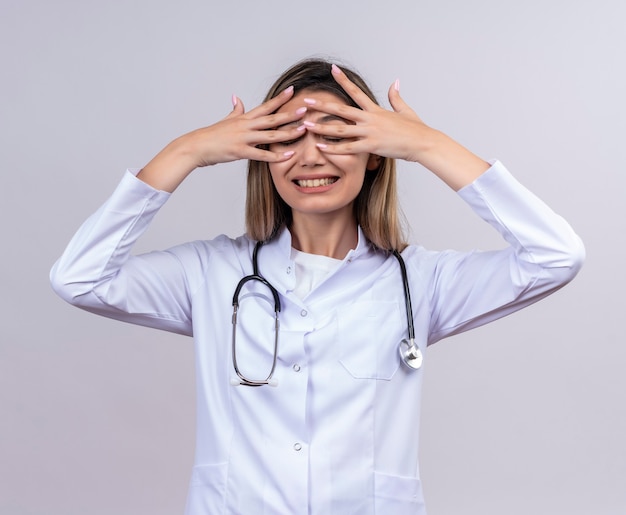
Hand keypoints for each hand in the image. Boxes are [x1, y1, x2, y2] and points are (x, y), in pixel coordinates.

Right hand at [180, 86, 308, 166]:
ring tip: (303, 130)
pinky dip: (276, 156)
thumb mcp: (225, 120)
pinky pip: (261, 155)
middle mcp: (245, 126)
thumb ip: (236, 110)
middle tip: (305, 109)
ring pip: (270, 135)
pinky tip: (288, 155)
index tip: (292, 90)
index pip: (265, 106)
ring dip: (288, 133)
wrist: (195, 146)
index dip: (279, 99)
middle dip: (290, 114)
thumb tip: (238, 98)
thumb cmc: (211, 136)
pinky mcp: (240, 152)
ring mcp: (243, 138)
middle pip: (272, 119)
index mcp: (243, 118)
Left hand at [304, 64, 488, 189]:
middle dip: (322, 105)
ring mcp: (369, 132)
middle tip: (306, 101)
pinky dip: (333, 148)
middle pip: (341, 109)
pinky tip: (320, 147)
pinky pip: (347, 148)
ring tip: (306, 125)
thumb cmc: (415, 130)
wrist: (423, 143)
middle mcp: (370, 119)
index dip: (343, 80)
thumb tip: (395, 81)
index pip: (356, 91)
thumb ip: (396, 96)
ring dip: (321, 127)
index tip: (332, 69)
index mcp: (376, 110)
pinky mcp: (371, 146)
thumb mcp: (405, 110)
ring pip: (340, 129)